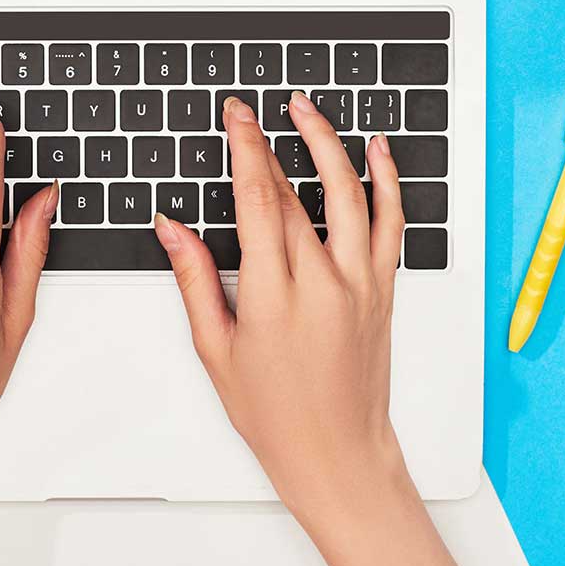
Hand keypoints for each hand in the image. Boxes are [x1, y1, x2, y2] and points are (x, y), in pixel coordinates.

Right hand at [154, 91, 407, 526]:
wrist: (339, 454)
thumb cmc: (275, 415)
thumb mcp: (216, 350)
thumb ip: (195, 281)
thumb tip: (172, 228)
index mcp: (274, 298)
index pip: (259, 201)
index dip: (246, 149)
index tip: (236, 117)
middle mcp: (323, 284)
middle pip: (296, 194)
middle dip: (269, 145)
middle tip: (249, 113)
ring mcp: (360, 284)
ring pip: (351, 194)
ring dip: (328, 144)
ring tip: (305, 110)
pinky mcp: (383, 290)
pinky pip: (392, 223)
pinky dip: (387, 182)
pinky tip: (377, 151)